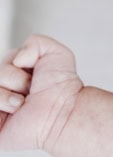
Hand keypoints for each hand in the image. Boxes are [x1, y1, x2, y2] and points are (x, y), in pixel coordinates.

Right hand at [0, 36, 81, 152]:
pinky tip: (14, 110)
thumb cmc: (62, 90)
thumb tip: (16, 58)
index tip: (34, 72)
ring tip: (23, 102)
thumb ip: (35, 42)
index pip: (6, 59)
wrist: (61, 115)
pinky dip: (2, 102)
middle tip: (30, 87)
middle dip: (16, 77)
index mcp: (20, 73)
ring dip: (9, 92)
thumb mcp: (56, 53)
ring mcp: (1, 106)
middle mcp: (9, 89)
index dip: (19, 62)